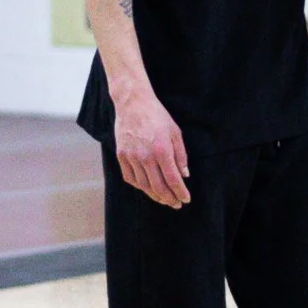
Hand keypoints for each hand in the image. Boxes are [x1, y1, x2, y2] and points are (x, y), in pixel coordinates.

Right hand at [113, 91, 189, 207]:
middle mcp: (146, 157)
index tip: (186, 199)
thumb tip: (184, 175)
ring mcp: (131, 157)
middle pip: (158, 187)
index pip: (173, 180)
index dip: (180, 192)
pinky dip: (139, 186)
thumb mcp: (175, 132)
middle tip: (176, 204)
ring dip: (155, 195)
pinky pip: (130, 178)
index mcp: (162, 151)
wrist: (133, 103)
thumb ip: (181, 155)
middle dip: (169, 199)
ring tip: (163, 199)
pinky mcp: (121, 156)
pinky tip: (147, 188)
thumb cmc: (157, 116)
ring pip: (144, 186)